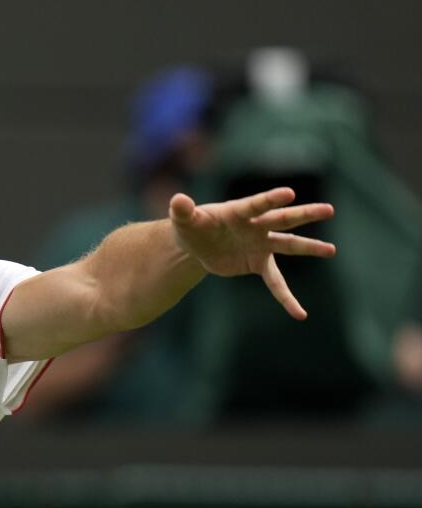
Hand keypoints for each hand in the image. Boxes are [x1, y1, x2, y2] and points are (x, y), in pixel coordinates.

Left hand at [170, 187, 335, 319]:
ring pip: (288, 244)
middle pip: (283, 219)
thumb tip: (177, 201)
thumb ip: (183, 210)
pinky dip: (286, 298)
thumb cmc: (192, 226)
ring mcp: (261, 244)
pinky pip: (276, 282)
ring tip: (331, 249)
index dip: (271, 200)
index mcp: (239, 211)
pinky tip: (299, 313)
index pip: (256, 205)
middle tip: (328, 210)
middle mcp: (256, 225)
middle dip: (304, 214)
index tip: (289, 194)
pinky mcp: (258, 263)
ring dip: (309, 247)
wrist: (196, 244)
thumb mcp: (184, 219)